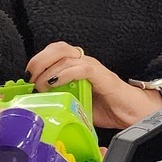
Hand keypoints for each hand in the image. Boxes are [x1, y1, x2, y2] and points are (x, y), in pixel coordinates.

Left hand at [26, 41, 161, 129]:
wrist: (134, 114)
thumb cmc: (109, 109)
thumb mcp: (77, 104)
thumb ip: (61, 99)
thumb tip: (38, 104)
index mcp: (78, 67)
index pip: (54, 51)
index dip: (38, 59)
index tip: (27, 76)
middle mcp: (85, 63)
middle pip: (57, 48)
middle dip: (39, 60)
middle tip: (31, 77)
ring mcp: (94, 68)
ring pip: (65, 55)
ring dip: (48, 69)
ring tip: (41, 84)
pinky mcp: (102, 77)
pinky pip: (80, 68)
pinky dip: (64, 74)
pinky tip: (55, 83)